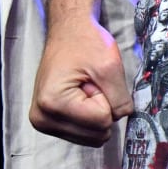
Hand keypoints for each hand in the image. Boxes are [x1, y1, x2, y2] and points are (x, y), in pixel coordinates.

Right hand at [30, 15, 132, 146]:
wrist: (68, 32)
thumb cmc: (85, 43)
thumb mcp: (110, 66)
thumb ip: (120, 98)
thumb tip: (124, 118)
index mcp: (53, 104)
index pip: (102, 121)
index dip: (108, 99)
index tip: (95, 80)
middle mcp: (42, 119)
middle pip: (96, 133)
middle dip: (102, 108)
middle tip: (91, 84)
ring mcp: (43, 123)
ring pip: (91, 136)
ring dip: (96, 111)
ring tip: (85, 88)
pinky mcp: (49, 123)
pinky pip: (83, 132)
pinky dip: (89, 115)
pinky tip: (80, 95)